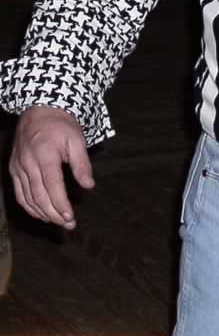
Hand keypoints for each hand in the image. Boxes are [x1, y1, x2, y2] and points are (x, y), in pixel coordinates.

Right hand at [9, 106, 94, 229]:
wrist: (39, 110)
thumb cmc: (61, 125)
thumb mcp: (77, 139)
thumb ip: (82, 164)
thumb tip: (89, 186)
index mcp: (45, 155)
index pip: (52, 186)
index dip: (61, 205)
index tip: (70, 218)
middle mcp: (28, 164)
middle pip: (39, 196)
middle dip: (53, 214)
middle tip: (68, 225)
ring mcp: (18, 167)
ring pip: (27, 198)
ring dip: (42, 214)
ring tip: (57, 223)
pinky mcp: (14, 169)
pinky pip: (19, 194)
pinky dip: (29, 207)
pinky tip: (41, 214)